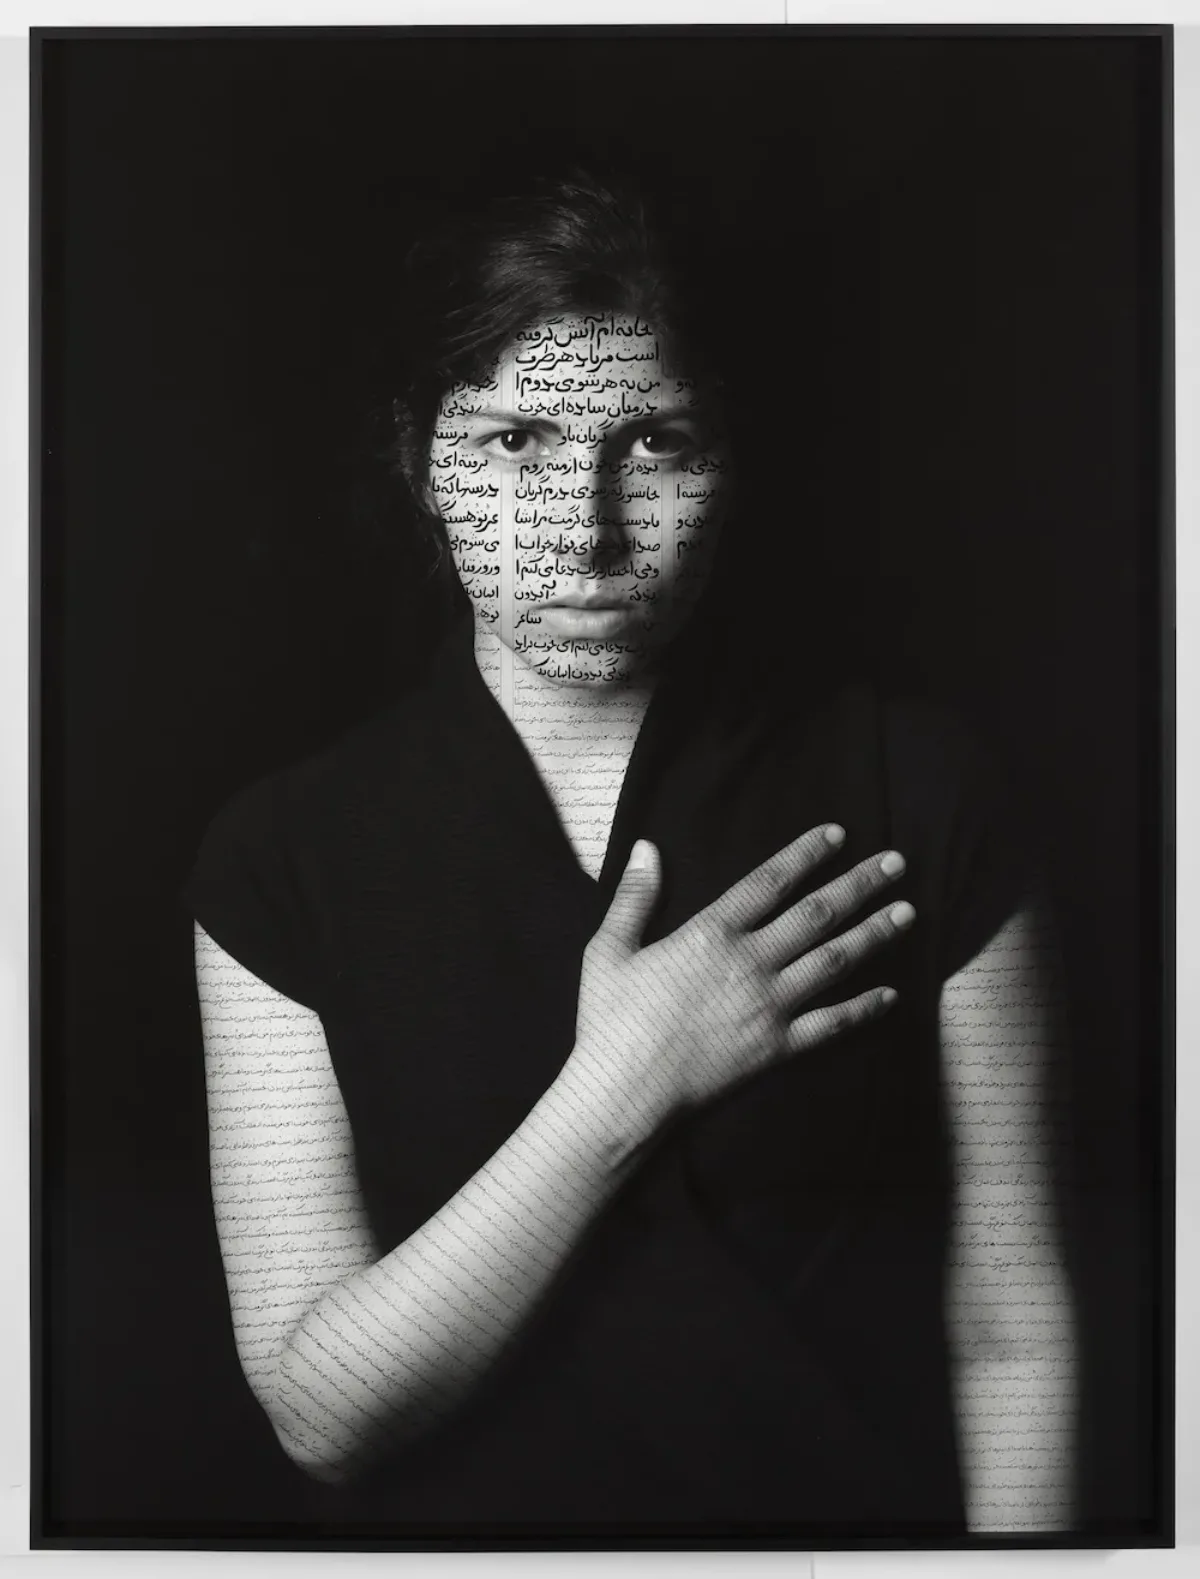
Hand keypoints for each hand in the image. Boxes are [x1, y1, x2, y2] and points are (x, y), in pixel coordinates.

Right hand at [570, 825, 912, 1148]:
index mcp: (710, 934)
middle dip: (859, 885)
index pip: (769, 882)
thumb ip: (634, 898)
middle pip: (817, 915)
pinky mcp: (777, 1049)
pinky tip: (890, 994)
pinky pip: (831, 1025)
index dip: (805, 855)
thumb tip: (647, 848)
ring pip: (834, 962)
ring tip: (907, 913)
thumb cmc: (610, 1023)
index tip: (837, 834)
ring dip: (874, 935)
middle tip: (896, 863)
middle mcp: (750, 963)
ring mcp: (769, 1007)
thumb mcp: (608, 951)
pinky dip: (864, 1009)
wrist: (624, 1094)